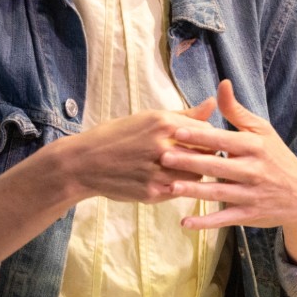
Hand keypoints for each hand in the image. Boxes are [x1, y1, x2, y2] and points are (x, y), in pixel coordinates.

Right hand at [68, 96, 216, 203]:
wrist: (84, 163)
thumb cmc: (114, 136)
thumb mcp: (146, 118)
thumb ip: (183, 115)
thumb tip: (213, 104)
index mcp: (162, 123)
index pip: (207, 131)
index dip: (206, 137)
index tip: (198, 141)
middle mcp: (164, 146)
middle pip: (205, 154)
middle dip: (202, 155)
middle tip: (190, 156)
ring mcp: (160, 172)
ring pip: (197, 175)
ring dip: (192, 172)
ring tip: (176, 168)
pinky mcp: (155, 192)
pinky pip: (181, 190)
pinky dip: (177, 185)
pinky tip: (164, 178)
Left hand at [160, 80, 296, 268]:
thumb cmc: (275, 156)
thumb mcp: (261, 131)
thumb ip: (236, 111)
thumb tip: (222, 84)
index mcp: (254, 147)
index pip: (223, 140)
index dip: (200, 136)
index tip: (176, 131)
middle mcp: (253, 171)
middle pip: (217, 166)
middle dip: (190, 161)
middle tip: (163, 157)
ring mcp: (251, 195)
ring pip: (218, 193)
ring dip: (194, 191)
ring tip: (170, 186)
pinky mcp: (249, 215)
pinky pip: (225, 218)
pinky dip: (206, 223)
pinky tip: (185, 223)